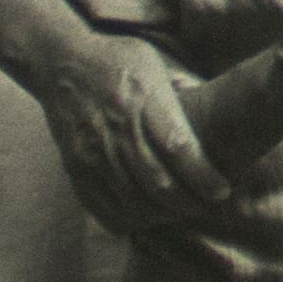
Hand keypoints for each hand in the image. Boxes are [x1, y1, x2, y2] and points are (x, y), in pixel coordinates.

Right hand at [40, 33, 229, 225]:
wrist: (60, 62)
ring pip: (132, 203)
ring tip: (183, 212)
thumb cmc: (118, 61)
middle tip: (208, 206)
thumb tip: (216, 113)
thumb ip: (183, 91)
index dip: (202, 177)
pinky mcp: (76, 167)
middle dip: (189, 203)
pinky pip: (102, 208)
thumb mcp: (157, 64)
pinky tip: (147, 217)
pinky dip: (129, 220)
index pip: (178, 150)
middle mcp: (117, 131)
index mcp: (143, 102)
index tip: (222, 190)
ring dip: (163, 215)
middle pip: (157, 184)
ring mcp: (93, 153)